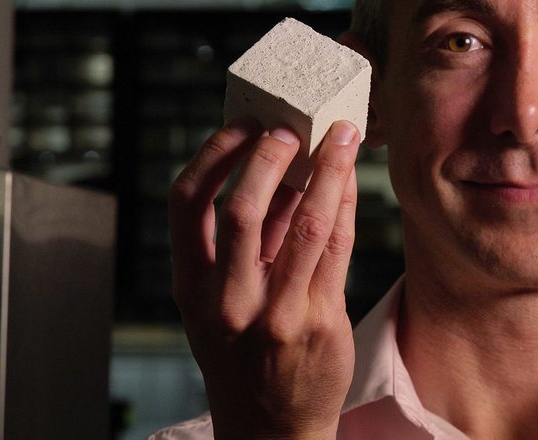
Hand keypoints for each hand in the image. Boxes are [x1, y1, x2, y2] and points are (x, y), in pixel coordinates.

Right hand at [169, 118, 359, 438]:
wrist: (269, 426)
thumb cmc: (242, 353)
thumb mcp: (219, 302)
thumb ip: (244, 241)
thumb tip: (277, 170)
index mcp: (191, 286)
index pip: (186, 204)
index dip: (213, 155)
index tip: (242, 126)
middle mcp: (227, 299)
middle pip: (243, 208)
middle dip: (269, 156)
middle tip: (291, 127)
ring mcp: (275, 313)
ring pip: (306, 223)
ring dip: (328, 169)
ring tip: (341, 135)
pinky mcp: (319, 321)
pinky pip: (338, 247)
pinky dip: (345, 203)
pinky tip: (350, 178)